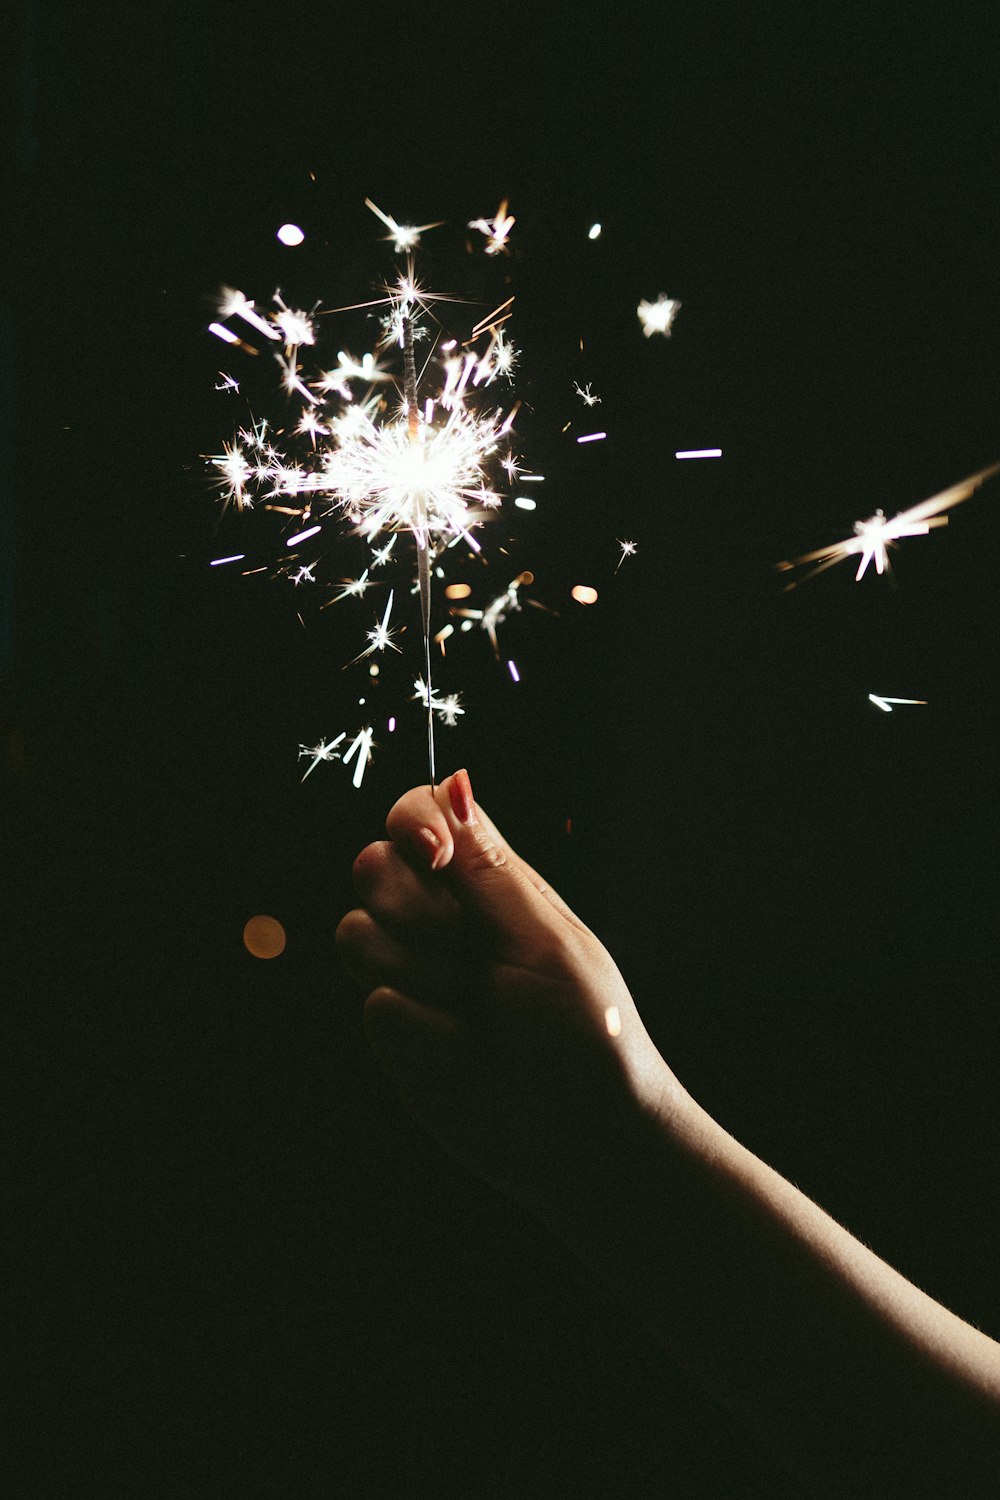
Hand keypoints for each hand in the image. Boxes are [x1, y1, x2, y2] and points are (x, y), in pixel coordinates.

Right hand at [336, 769, 682, 1221]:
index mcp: (491, 883)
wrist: (584, 1139)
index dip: (410, 822)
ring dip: (422, 976)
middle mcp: (446, 919)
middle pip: (372, 868)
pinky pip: (374, 1006)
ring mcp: (418, 974)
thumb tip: (456, 781)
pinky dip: (421, 1031)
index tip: (434, 858)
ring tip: (477, 1016)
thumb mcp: (544, 939)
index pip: (421, 814)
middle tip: (473, 959)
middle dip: (413, 912)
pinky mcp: (400, 1031)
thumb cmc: (588, 1031)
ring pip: (357, 935)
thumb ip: (486, 868)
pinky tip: (464, 1053)